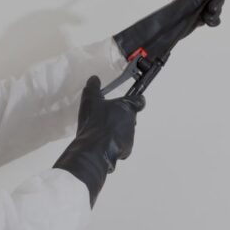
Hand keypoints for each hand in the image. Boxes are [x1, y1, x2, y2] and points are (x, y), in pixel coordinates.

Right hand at [53, 76, 145, 206]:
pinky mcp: (126, 150)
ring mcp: (130, 137)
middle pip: (130, 116)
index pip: (140, 100)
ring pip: (126, 131)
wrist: (95, 148)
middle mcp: (132, 121)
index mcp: (127, 107)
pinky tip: (102, 142)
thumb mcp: (90, 99)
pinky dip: (114, 144)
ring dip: (117, 130)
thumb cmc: (95, 122)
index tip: (134, 98)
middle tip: (108, 115)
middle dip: (121, 116)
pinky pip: (121, 145)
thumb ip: (93, 87)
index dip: (136, 99)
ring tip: (102, 130)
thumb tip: (94, 79)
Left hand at [114, 0, 229, 59]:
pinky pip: (216, 19)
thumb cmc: (183, 6)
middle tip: (210, 9)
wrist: (172, 26)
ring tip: (204, 18)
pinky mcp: (202, 17)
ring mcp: (203, 5)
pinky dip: (212, 22)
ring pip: (220, 9)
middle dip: (219, 4)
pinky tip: (204, 24)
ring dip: (214, 15)